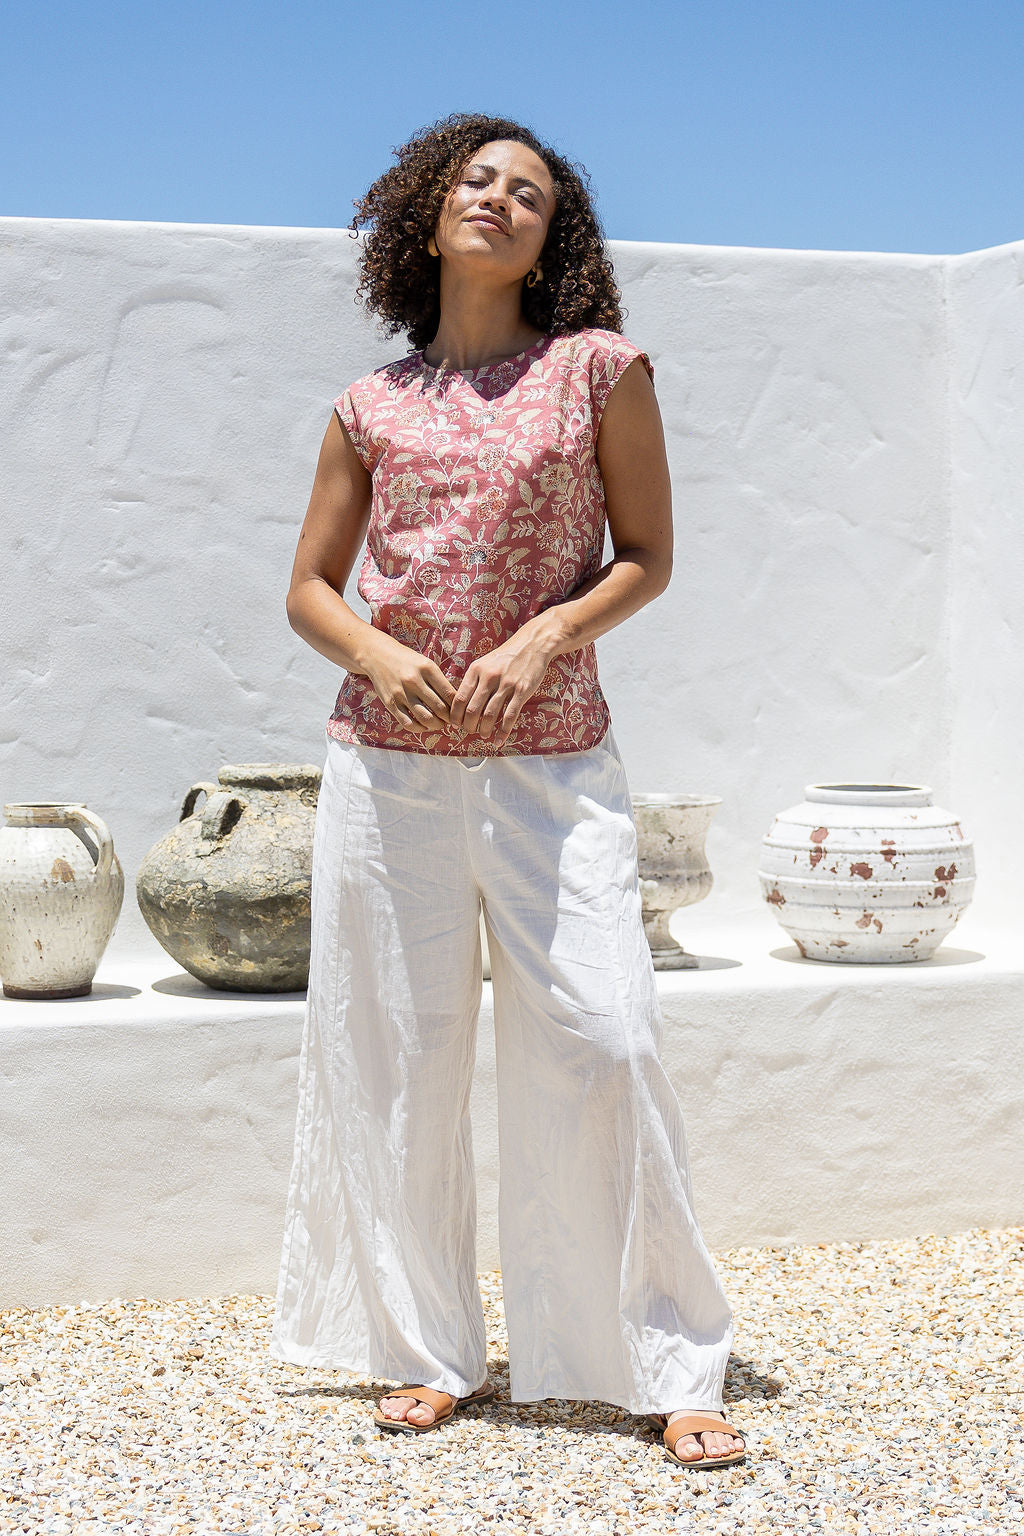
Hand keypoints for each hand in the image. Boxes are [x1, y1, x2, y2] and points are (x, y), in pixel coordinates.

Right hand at [363, 635, 456, 733]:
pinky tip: (424, 726)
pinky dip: (420, 728)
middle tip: (451, 720)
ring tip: (439, 724)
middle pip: (439, 708)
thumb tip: (455, 702)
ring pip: (425, 718)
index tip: (459, 710)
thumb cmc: (407, 660)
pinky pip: (408, 723)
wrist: (377, 655)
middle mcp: (414, 681)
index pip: (449, 693)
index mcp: (427, 668)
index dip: (457, 706)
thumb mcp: (425, 663)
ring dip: (436, 725)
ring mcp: (401, 693)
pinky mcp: (390, 703)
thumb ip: (439, 680)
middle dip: (449, 718)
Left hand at [450, 628, 555, 744]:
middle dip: (468, 726)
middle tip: (469, 731)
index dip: (455, 715)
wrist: (532, 644)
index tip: (455, 724)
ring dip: (484, 730)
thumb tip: (461, 704)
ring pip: (490, 715)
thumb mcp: (485, 663)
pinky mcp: (522, 690)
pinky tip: (499, 740)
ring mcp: (506, 684)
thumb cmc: (506, 656)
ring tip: (483, 735)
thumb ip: (473, 681)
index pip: (460, 698)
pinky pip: (510, 716)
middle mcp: (489, 677)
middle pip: (472, 709)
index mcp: (476, 670)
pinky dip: (503, 732)